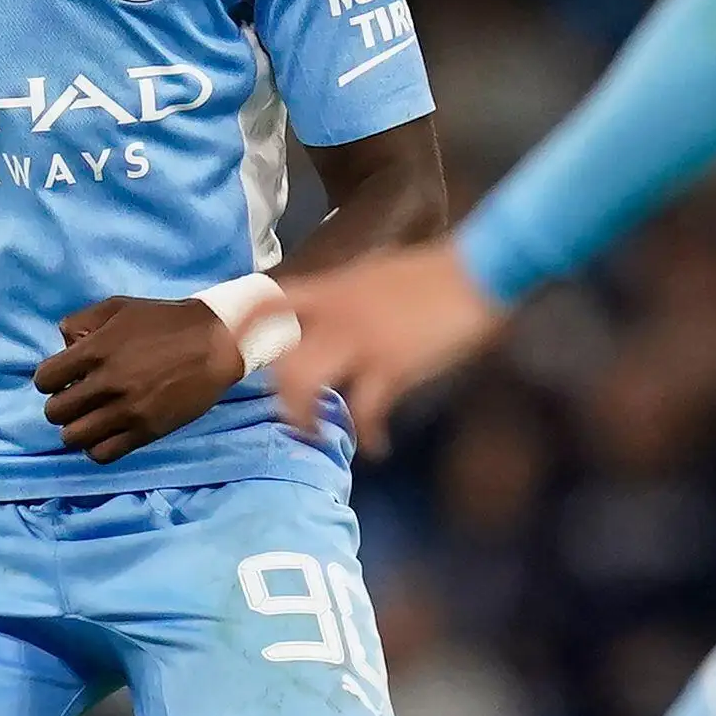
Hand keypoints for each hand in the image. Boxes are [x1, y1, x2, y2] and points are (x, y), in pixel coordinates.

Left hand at [34, 294, 244, 463]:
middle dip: (60, 406)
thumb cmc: (165, 321)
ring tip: (88, 421)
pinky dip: (97, 448)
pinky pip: (104, 454)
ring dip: (75, 430)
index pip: (45, 379)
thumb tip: (63, 344)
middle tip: (75, 400)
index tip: (61, 380)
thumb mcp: (118, 307)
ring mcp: (127, 410)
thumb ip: (82, 321)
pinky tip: (105, 435)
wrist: (214, 342)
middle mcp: (107, 383)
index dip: (48, 381)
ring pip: (74, 437)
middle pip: (55, 412)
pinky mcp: (146, 431)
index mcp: (96, 350)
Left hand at [268, 241, 507, 428]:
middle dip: (279, 394)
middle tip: (291, 412)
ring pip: (305, 386)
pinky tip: (376, 445)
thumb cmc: (436, 273)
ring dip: (306, 417)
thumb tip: (339, 311)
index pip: (273, 303)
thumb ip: (352, 294)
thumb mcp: (379, 273)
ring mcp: (359, 342)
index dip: (248, 328)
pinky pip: (365, 411)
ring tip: (318, 434)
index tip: (237, 351)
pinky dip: (369, 434)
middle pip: (282, 358)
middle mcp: (335, 314)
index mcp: (333, 288)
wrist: (478, 270)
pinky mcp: (390, 367)